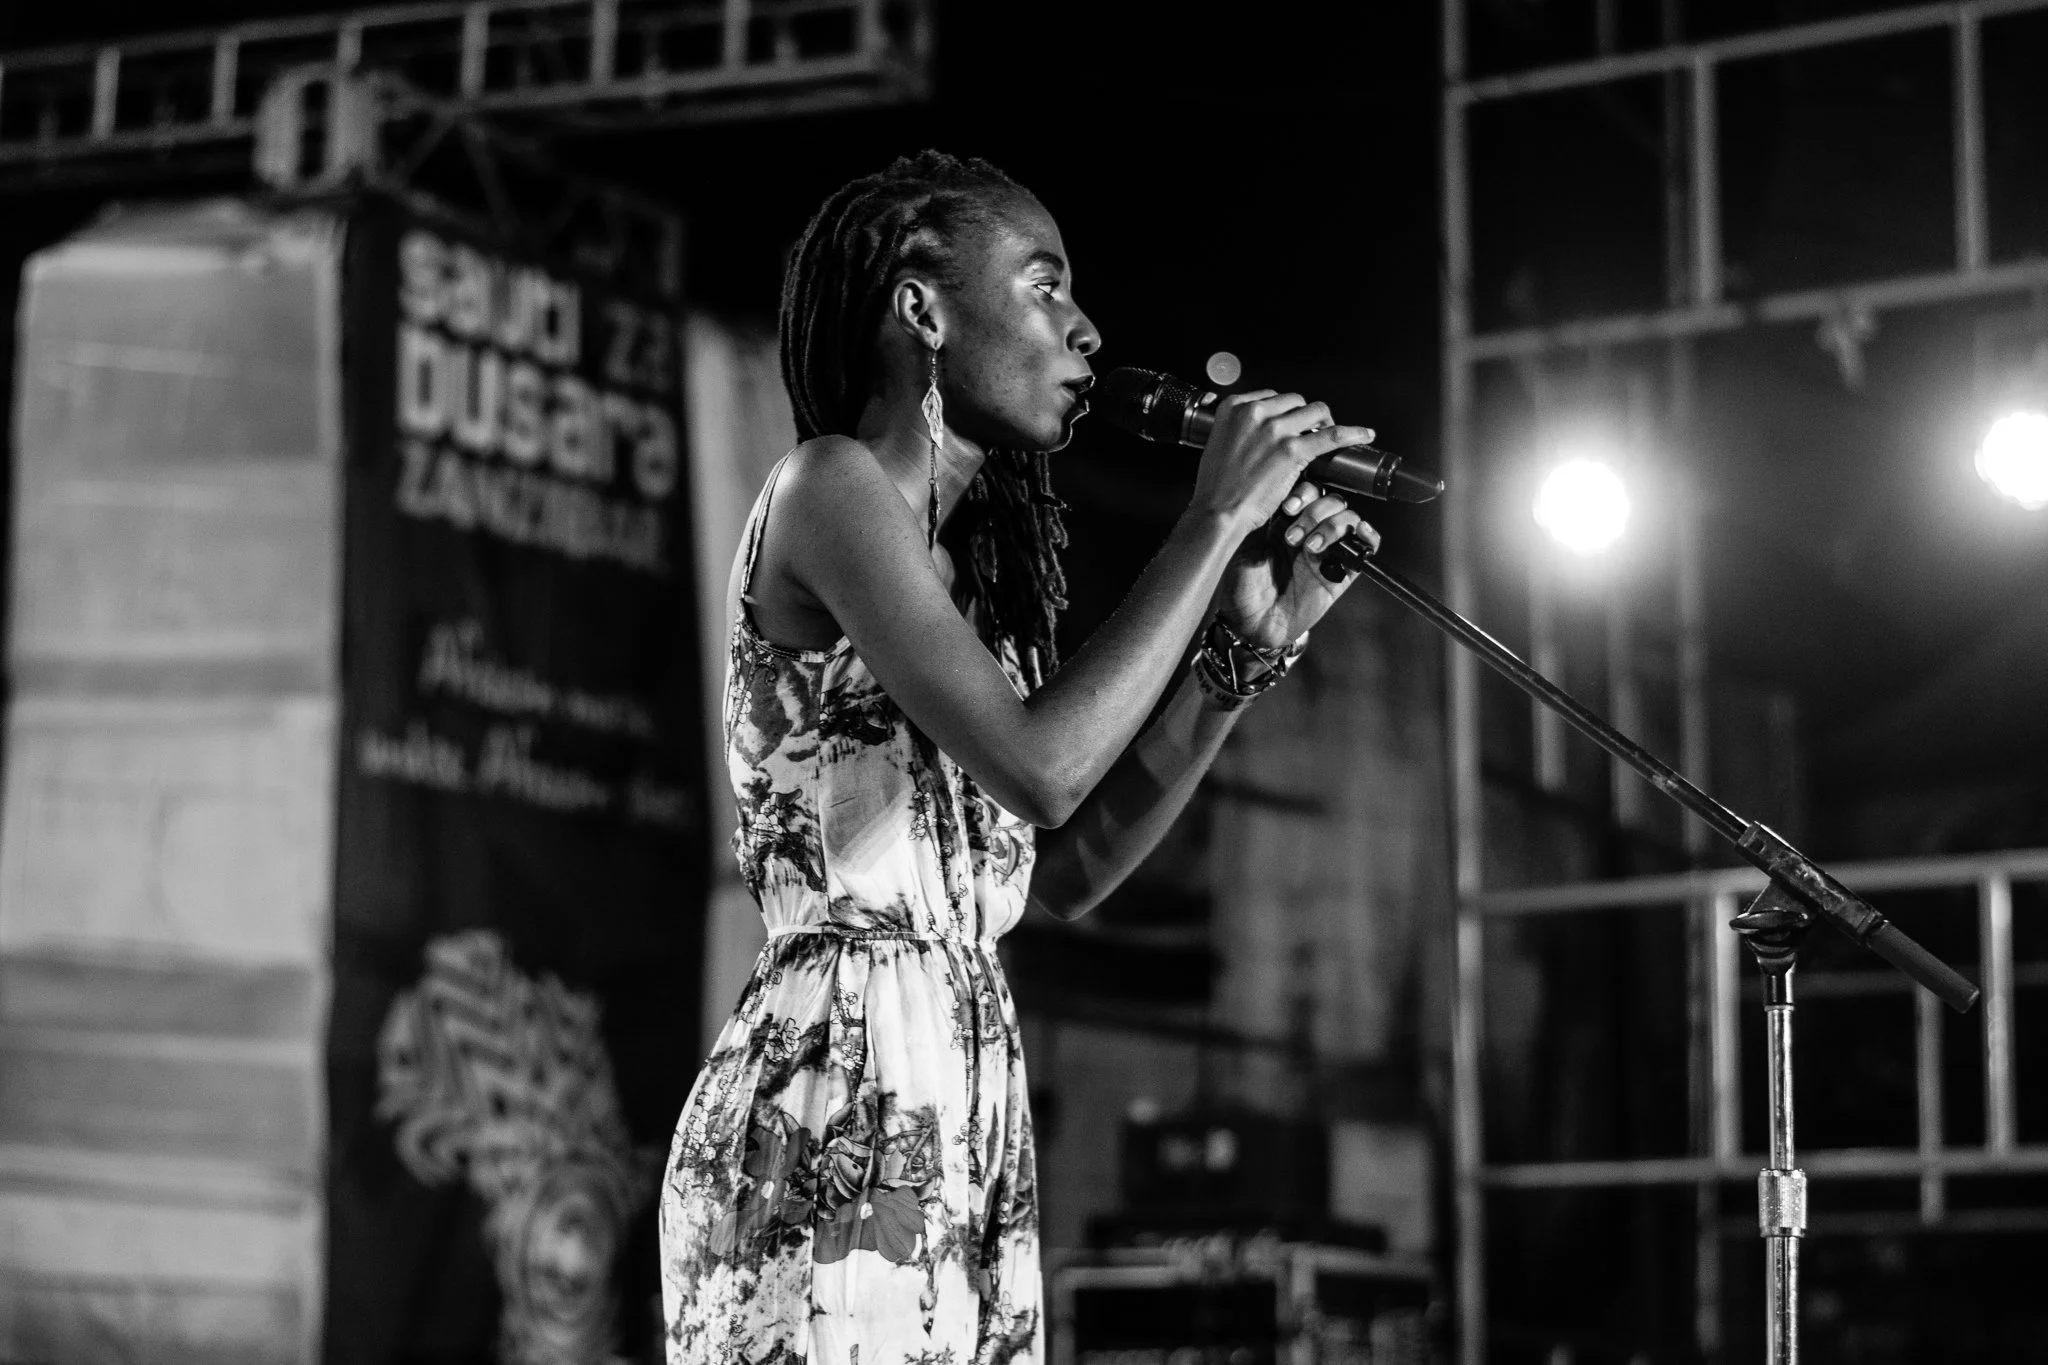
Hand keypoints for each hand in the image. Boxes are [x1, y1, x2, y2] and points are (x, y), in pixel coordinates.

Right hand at [1187, 390, 1378, 538]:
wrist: (1217, 511)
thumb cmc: (1216, 486)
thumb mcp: (1219, 444)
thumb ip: (1239, 429)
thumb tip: (1259, 430)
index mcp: (1234, 407)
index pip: (1272, 397)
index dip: (1285, 411)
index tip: (1290, 423)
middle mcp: (1255, 412)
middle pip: (1296, 400)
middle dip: (1304, 417)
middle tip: (1308, 434)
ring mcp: (1276, 429)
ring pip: (1316, 411)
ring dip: (1324, 423)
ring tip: (1327, 436)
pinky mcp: (1293, 450)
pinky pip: (1332, 435)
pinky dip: (1352, 433)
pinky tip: (1364, 435)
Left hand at [1217, 479, 1380, 650]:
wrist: (1250, 624)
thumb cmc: (1240, 586)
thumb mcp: (1243, 546)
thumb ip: (1263, 518)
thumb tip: (1280, 491)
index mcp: (1286, 520)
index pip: (1308, 490)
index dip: (1303, 493)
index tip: (1288, 507)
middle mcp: (1309, 531)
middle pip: (1331, 501)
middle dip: (1315, 512)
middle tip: (1292, 537)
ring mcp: (1327, 552)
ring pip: (1348, 519)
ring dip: (1333, 526)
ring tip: (1310, 548)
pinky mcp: (1341, 574)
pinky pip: (1365, 549)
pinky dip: (1368, 537)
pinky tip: (1359, 534)